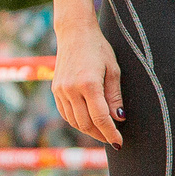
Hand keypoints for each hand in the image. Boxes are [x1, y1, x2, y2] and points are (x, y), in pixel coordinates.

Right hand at [52, 26, 124, 147]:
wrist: (74, 33)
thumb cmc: (99, 48)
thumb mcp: (113, 70)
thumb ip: (115, 96)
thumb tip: (119, 118)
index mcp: (89, 84)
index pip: (100, 118)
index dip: (110, 133)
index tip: (119, 142)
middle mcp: (71, 89)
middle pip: (86, 123)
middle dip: (100, 135)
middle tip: (112, 139)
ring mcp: (61, 90)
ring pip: (74, 121)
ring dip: (89, 131)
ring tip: (102, 133)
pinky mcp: (55, 90)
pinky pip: (65, 114)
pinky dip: (77, 122)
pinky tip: (88, 123)